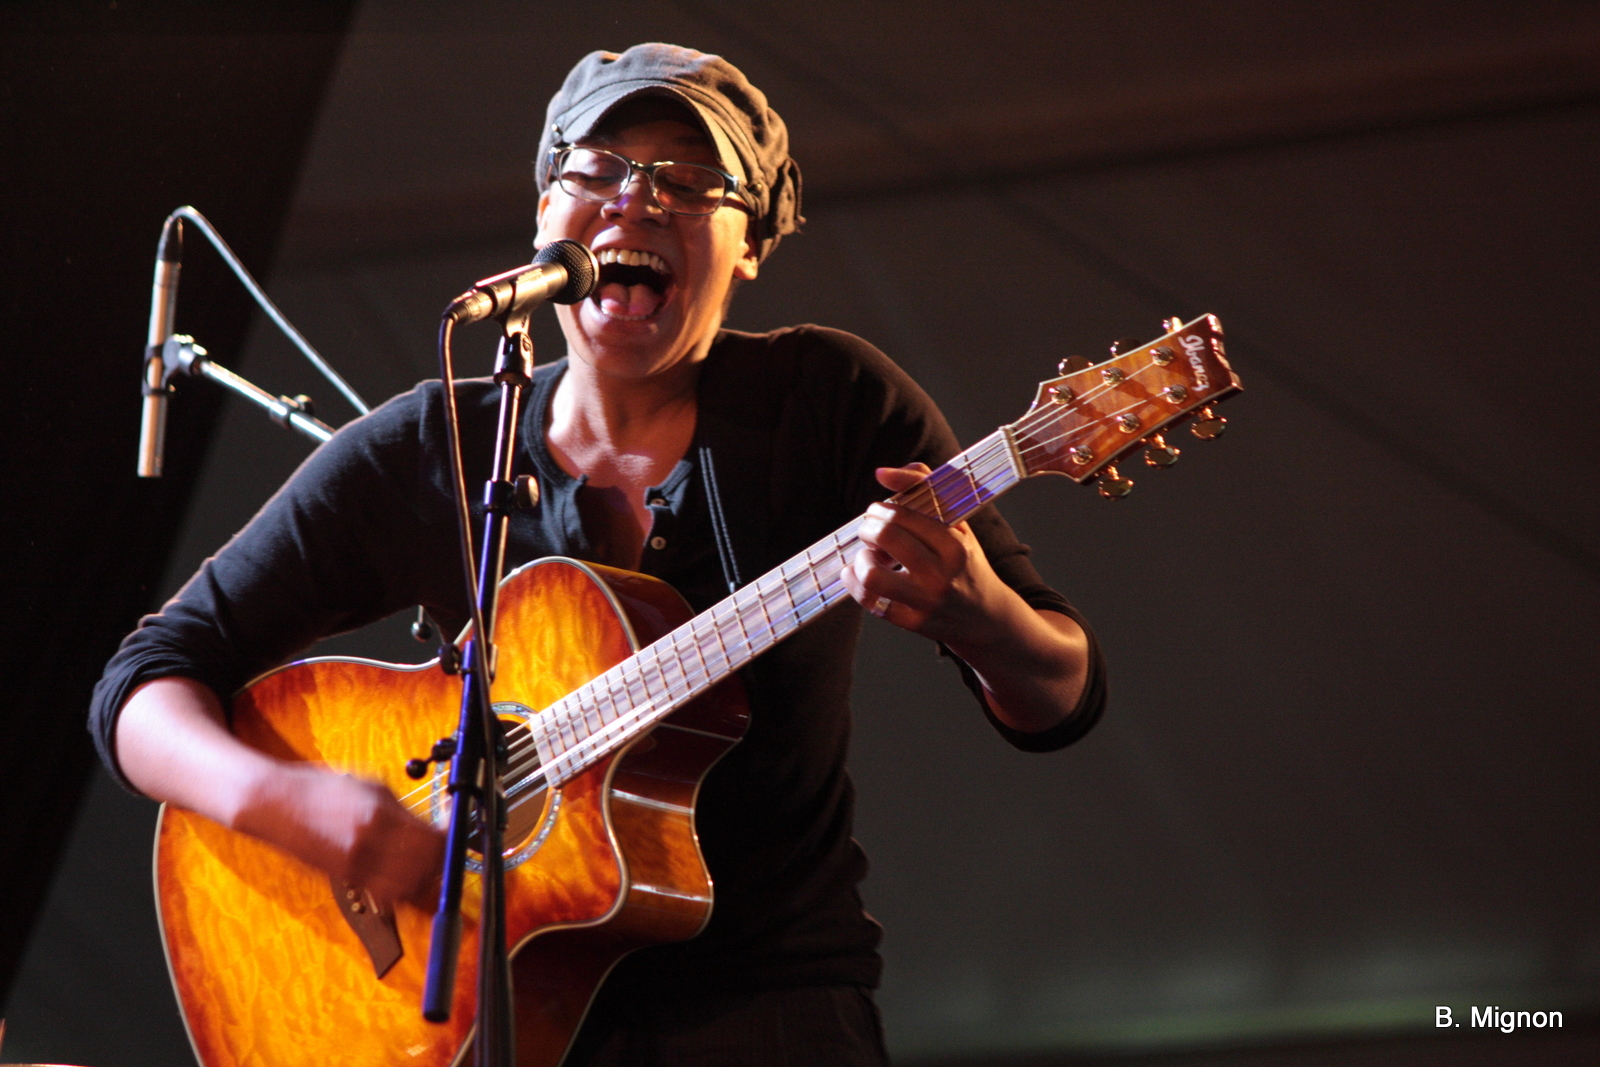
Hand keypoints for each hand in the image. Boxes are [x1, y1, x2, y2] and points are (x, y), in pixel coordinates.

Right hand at [235, 765, 445, 908]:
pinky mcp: (346, 879)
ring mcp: (357, 866)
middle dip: (442, 858)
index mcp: (379, 816)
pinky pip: (386, 895)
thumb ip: (404, 808)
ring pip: (409, 889)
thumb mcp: (372, 786)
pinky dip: (403, 889)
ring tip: (426, 860)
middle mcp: (370, 845)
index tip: (455, 824)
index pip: (433, 840)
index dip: (451, 835)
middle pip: (426, 869)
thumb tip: (431, 823)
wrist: (276, 804)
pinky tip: (405, 873)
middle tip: (443, 844)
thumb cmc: (320, 789)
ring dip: (425, 877)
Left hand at [843, 463, 1008, 644]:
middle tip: (869, 530)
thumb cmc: (964, 563)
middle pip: (886, 538)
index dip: (880, 509)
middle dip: (867, 528)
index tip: (878, 512)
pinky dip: (854, 583)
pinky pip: (870, 602)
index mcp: (955, 545)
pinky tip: (857, 574)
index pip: (903, 515)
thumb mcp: (957, 523)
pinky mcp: (912, 623)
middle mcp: (942, 575)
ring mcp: (926, 602)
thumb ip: (925, 487)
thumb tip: (882, 473)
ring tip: (869, 555)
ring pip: (872, 575)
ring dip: (861, 559)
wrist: (985, 617)